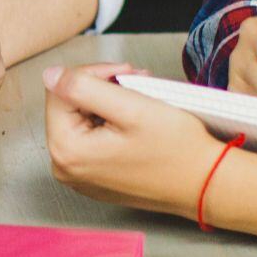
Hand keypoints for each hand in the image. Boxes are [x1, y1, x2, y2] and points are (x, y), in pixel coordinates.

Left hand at [44, 63, 222, 215]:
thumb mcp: (131, 107)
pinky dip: (112, 123)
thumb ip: (84, 87)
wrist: (206, 184)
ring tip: (141, 99)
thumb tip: (51, 74)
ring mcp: (79, 176)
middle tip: (137, 81)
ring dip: (110, 102)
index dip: (94, 72)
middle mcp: (65, 168)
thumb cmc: (177, 151)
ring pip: (82, 119)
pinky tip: (136, 120)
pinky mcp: (94, 178)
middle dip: (102, 87)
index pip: (60, 89)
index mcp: (67, 150)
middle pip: (68, 105)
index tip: (126, 72)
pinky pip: (92, 139)